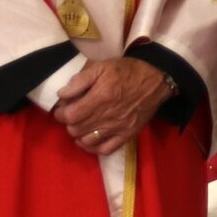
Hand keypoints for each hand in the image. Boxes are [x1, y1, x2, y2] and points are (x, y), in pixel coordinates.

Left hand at [52, 57, 172, 156]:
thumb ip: (80, 81)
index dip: (61, 113)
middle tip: (71, 115)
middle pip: (76, 129)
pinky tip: (89, 140)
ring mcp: (117, 128)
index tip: (62, 108)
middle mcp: (107, 116)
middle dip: (68, 123)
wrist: (155, 80)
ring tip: (80, 125)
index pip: (70, 115)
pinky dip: (92, 148)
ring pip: (87, 140)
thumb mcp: (101, 67)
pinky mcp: (126, 135)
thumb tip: (62, 95)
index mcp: (99, 98)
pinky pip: (105, 150)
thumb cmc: (126, 71)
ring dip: (78, 134)